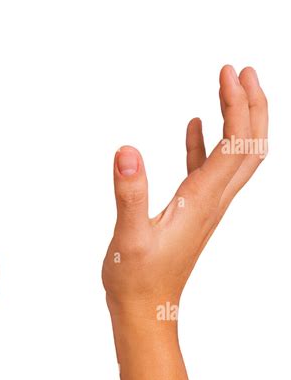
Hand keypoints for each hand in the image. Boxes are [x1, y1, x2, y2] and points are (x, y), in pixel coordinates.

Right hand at [102, 65, 267, 325]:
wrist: (146, 310)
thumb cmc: (136, 279)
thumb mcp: (128, 237)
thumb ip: (130, 193)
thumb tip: (127, 149)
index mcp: (203, 200)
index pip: (235, 143)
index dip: (237, 104)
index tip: (228, 72)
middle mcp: (213, 200)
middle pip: (251, 146)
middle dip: (252, 105)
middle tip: (241, 70)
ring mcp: (205, 205)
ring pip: (236, 155)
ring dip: (238, 120)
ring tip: (228, 87)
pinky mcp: (192, 211)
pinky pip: (208, 168)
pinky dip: (209, 142)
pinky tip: (195, 126)